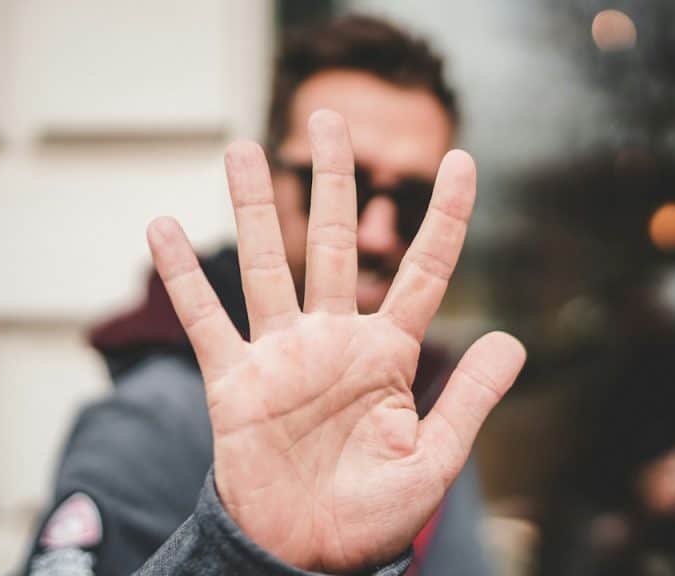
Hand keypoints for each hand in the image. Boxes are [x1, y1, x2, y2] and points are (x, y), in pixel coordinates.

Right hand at [146, 110, 524, 572]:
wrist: (305, 556)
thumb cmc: (372, 519)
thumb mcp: (433, 461)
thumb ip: (468, 399)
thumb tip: (513, 339)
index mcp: (387, 355)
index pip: (424, 273)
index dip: (447, 218)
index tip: (465, 160)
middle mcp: (332, 341)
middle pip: (333, 243)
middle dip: (333, 182)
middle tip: (330, 119)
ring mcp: (280, 356)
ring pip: (264, 265)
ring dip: (253, 207)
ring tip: (241, 147)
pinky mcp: (234, 381)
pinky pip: (205, 319)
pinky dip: (183, 276)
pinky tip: (161, 226)